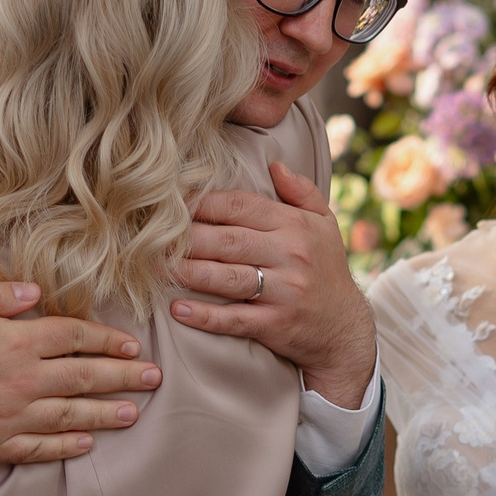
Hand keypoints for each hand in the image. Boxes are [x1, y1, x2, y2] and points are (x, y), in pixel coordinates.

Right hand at [0, 279, 155, 464]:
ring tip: (135, 413)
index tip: (132, 344)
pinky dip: (65, 447)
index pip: (74, 337)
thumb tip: (38, 294)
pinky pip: (37, 448)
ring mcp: (6, 417)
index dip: (107, 340)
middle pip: (84, 378)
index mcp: (13, 340)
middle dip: (123, 377)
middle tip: (154, 379)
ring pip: (69, 416)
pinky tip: (85, 444)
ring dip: (106, 415)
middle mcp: (19, 381)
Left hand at [169, 161, 377, 407]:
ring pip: (227, 278)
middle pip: (228, 240)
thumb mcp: (325, 226)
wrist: (346, 330)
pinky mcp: (276, 324)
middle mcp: (290, 255)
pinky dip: (205, 316)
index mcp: (294, 226)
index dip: (203, 203)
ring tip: (153, 268)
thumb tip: (275, 165)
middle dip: (186, 237)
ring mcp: (284, 291)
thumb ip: (302, 192)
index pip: (241, 206)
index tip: (172, 204)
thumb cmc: (327, 271)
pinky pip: (234, 319)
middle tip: (149, 236)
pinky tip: (178, 310)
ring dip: (187, 272)